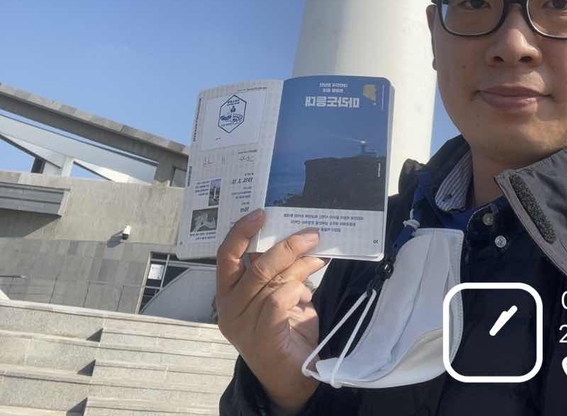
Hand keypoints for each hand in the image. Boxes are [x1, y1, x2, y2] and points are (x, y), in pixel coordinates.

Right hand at [216, 210, 328, 413]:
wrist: (293, 377)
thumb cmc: (286, 329)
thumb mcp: (280, 292)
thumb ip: (280, 270)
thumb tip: (300, 235)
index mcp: (228, 292)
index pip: (226, 255)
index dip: (241, 231)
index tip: (261, 212)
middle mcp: (229, 306)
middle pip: (254, 263)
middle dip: (285, 245)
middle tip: (311, 234)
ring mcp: (243, 323)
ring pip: (271, 278)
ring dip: (300, 264)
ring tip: (318, 258)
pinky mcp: (261, 335)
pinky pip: (279, 299)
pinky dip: (296, 289)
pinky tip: (307, 293)